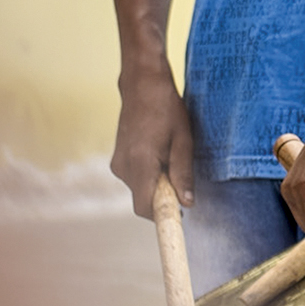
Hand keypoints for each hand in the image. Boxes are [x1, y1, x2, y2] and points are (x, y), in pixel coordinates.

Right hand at [111, 66, 192, 216]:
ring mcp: (117, 164)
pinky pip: (135, 178)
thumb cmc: (168, 110)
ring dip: (157, 184)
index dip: (162, 217)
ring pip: (140, 189)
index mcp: (140, 165)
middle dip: (163, 198)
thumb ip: (183, 173)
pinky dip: (150, 175)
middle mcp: (123, 169)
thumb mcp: (184, 141)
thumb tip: (187, 203)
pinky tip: (161, 153)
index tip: (178, 219)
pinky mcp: (117, 160)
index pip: (146, 208)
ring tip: (171, 156)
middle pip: (143, 201)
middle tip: (182, 179)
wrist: (142, 86)